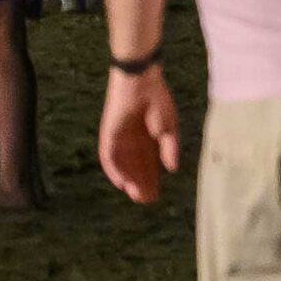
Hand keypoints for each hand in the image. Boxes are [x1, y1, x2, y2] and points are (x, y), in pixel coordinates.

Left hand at [99, 65, 180, 203]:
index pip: (148, 164)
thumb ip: (170, 147)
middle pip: (135, 168)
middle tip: (146, 200)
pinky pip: (108, 157)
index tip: (155, 195)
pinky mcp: (109, 134)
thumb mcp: (169, 126)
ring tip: (135, 195)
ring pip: (122, 165)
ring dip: (128, 180)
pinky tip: (121, 183)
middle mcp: (132, 141)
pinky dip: (114, 171)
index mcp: (148, 138)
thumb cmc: (156, 99)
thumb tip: (172, 168)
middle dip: (140, 184)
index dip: (152, 179)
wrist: (140, 81)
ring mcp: (119, 138)